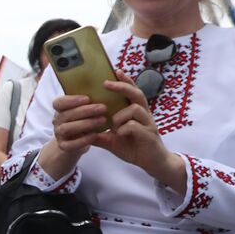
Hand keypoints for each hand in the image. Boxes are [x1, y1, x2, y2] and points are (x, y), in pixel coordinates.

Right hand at [38, 92, 109, 178]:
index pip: (58, 102)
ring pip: (68, 128)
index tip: (88, 98)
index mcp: (59, 109)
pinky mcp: (63, 146)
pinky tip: (95, 135)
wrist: (76, 141)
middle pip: (66, 114)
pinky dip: (83, 140)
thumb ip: (89, 98)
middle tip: (103, 108)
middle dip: (85, 111)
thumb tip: (107, 82)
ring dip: (86, 123)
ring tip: (102, 120)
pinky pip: (71, 144)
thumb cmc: (83, 120)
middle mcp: (56, 121)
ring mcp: (59, 134)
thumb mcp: (83, 108)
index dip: (71, 100)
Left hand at [89, 75, 185, 191]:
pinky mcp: (149, 134)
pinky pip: (134, 125)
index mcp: (136, 112)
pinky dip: (124, 128)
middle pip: (136, 93)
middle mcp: (144, 114)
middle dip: (122, 86)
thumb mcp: (113, 141)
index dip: (125, 81)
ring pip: (135, 108)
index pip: (132, 91)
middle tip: (107, 83)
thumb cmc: (134, 148)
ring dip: (120, 115)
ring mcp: (148, 123)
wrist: (152, 163)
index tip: (115, 71)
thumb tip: (82, 131)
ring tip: (114, 127)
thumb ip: (100, 135)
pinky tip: (120, 135)